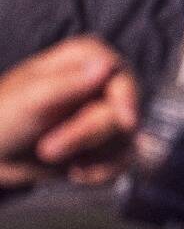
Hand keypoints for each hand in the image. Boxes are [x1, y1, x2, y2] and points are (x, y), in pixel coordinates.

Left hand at [0, 37, 140, 187]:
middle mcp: (104, 81)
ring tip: (52, 156)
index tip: (125, 122)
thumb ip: (67, 84)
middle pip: (122, 112)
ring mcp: (108, 111)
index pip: (120, 76)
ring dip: (92, 156)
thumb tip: (107, 66)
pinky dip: (101, 171)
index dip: (125, 99)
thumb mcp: (29, 100)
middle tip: (47, 149)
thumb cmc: (3, 117)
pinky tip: (76, 171)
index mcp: (87, 57)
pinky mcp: (108, 141)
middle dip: (86, 135)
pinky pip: (123, 159)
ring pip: (126, 138)